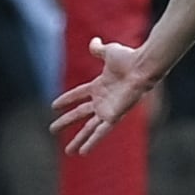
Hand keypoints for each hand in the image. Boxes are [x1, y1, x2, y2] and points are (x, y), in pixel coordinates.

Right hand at [50, 37, 151, 153]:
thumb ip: (99, 49)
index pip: (79, 94)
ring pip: (88, 129)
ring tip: (68, 152)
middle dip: (65, 122)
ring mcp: (107, 110)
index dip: (66, 99)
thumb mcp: (109, 52)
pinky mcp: (113, 117)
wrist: (141, 67)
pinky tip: (83, 152)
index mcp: (100, 86)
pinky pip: (100, 133)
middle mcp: (102, 100)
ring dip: (78, 140)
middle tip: (52, 129)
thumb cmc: (128, 59)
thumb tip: (94, 42)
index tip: (54, 106)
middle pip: (79, 114)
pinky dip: (92, 142)